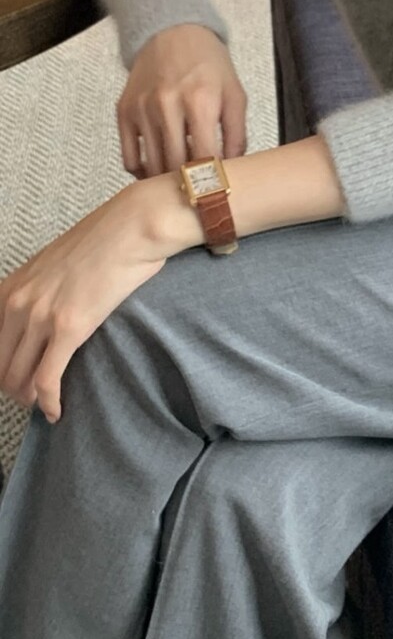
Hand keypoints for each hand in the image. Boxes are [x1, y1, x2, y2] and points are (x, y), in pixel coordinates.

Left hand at [0, 183, 167, 423]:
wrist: (132, 226)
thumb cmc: (106, 241)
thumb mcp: (56, 264)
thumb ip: (42, 290)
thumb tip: (52, 311)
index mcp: (11, 287)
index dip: (2, 369)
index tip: (15, 379)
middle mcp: (17, 302)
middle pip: (0, 365)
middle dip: (13, 388)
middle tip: (32, 397)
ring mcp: (41, 316)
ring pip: (17, 378)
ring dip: (30, 399)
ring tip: (45, 404)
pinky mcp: (69, 327)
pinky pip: (46, 379)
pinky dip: (49, 402)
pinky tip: (57, 411)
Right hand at [119, 23, 247, 179]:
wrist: (172, 33)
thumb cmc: (208, 65)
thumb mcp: (235, 94)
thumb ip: (237, 134)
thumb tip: (233, 169)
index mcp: (201, 101)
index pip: (206, 158)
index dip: (212, 181)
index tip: (217, 192)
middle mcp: (168, 105)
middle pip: (177, 166)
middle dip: (190, 184)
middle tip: (200, 190)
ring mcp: (142, 109)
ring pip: (152, 166)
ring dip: (167, 180)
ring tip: (181, 182)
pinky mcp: (124, 112)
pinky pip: (128, 157)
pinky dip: (142, 171)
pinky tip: (156, 170)